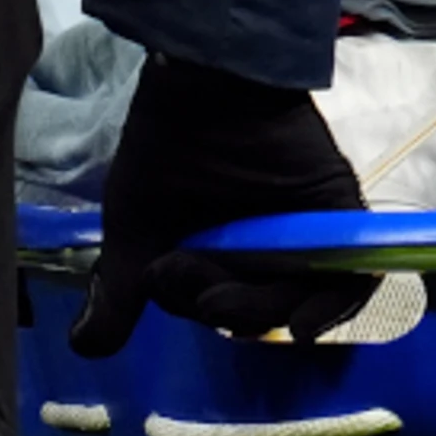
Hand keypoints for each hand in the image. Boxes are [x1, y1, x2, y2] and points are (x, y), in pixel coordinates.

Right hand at [71, 55, 374, 356]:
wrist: (206, 88)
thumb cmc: (167, 150)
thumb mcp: (134, 231)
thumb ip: (118, 292)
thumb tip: (85, 347)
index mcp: (223, 252)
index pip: (222, 306)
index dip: (195, 307)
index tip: (159, 277)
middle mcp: (268, 247)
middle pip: (262, 309)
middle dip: (223, 308)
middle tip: (187, 276)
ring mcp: (307, 232)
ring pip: (300, 299)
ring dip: (262, 311)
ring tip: (220, 297)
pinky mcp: (338, 215)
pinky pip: (350, 278)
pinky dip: (330, 307)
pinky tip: (302, 324)